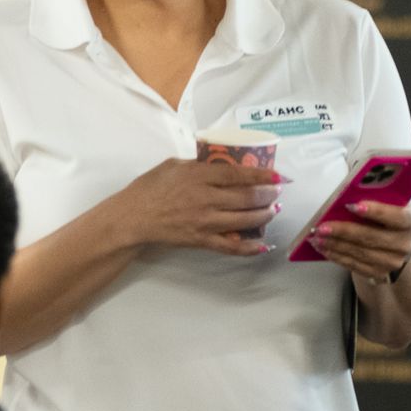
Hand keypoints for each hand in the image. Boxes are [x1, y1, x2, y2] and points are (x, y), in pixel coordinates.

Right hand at [115, 158, 280, 255]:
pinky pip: (230, 246)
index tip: (278, 175)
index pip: (238, 174)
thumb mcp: (173, 165)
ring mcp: (204, 222)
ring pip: (244, 220)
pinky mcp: (201, 240)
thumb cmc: (149, 188)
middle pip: (247, 197)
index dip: (262, 175)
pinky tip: (262, 245)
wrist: (132, 218)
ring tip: (273, 210)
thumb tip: (220, 163)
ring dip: (264, 216)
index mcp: (198, 176)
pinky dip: (249, 247)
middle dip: (268, 195)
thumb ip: (198, 164)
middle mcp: (205, 198)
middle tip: (278, 192)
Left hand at [307, 201, 410, 280]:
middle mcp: (404, 244)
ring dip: (335, 244)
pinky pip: (354, 265)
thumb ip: (377, 196)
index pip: (396, 216)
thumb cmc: (387, 216)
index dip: (376, 211)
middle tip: (322, 226)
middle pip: (372, 237)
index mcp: (410, 222)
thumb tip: (349, 191)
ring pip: (359, 253)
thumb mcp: (389, 202)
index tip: (352, 205)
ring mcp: (392, 262)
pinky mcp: (378, 273)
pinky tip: (322, 247)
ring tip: (316, 236)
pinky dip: (336, 255)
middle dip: (344, 231)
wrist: (396, 243)